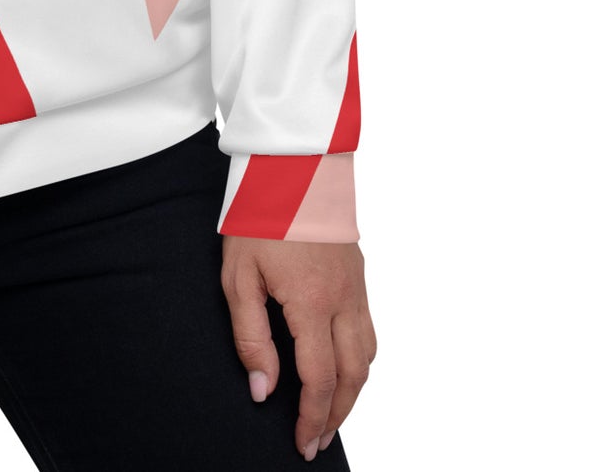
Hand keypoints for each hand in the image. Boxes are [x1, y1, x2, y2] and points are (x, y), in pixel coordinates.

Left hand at [221, 236, 374, 461]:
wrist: (292, 165)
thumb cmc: (258, 217)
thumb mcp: (239, 277)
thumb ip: (251, 337)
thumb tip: (263, 390)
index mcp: (312, 303)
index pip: (319, 380)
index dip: (312, 418)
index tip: (302, 442)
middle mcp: (344, 300)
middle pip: (353, 377)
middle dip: (337, 416)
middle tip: (318, 441)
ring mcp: (357, 287)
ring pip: (368, 356)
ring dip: (353, 392)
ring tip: (330, 413)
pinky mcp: (359, 275)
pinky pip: (369, 330)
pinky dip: (360, 360)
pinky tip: (342, 367)